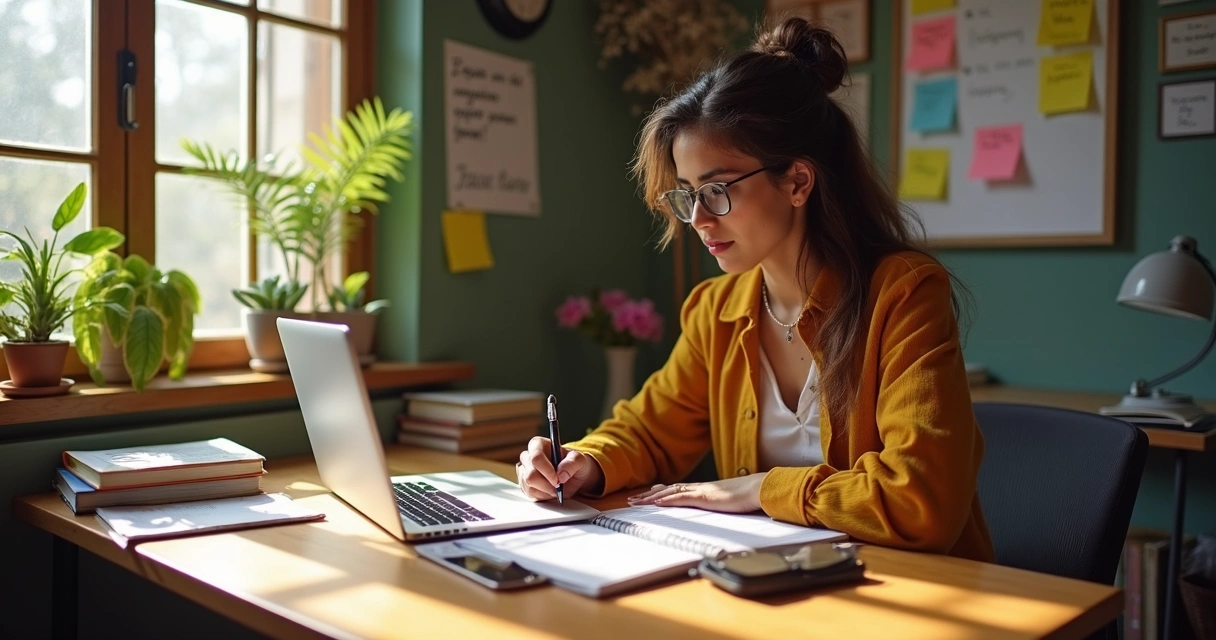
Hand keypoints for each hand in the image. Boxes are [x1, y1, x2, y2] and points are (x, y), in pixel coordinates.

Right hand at [516, 436, 600, 501]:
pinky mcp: (524, 484)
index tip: (558, 480)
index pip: (536, 457)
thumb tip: (561, 475)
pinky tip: (550, 490)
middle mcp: (528, 456)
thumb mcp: (580, 460)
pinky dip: (543, 495)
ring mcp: (524, 470)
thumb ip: (572, 463)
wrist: (574, 476)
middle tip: (559, 486)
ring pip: (529, 485)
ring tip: (556, 487)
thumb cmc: (574, 464)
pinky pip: (530, 493)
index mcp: (539, 444)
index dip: (546, 470)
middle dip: (547, 484)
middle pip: (530, 474)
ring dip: (546, 490)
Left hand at [627, 473, 767, 512]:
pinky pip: (680, 498)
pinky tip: (655, 503)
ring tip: (635, 502)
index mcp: (705, 489)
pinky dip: (666, 500)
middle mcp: (699, 487)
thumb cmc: (749, 496)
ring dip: (650, 498)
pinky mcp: (704, 497)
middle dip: (649, 495)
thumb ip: (722, 505)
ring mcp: (700, 491)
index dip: (661, 492)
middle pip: (668, 490)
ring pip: (669, 493)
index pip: (678, 489)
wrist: (759, 488)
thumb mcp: (730, 503)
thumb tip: (720, 510)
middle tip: (632, 499)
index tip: (648, 495)